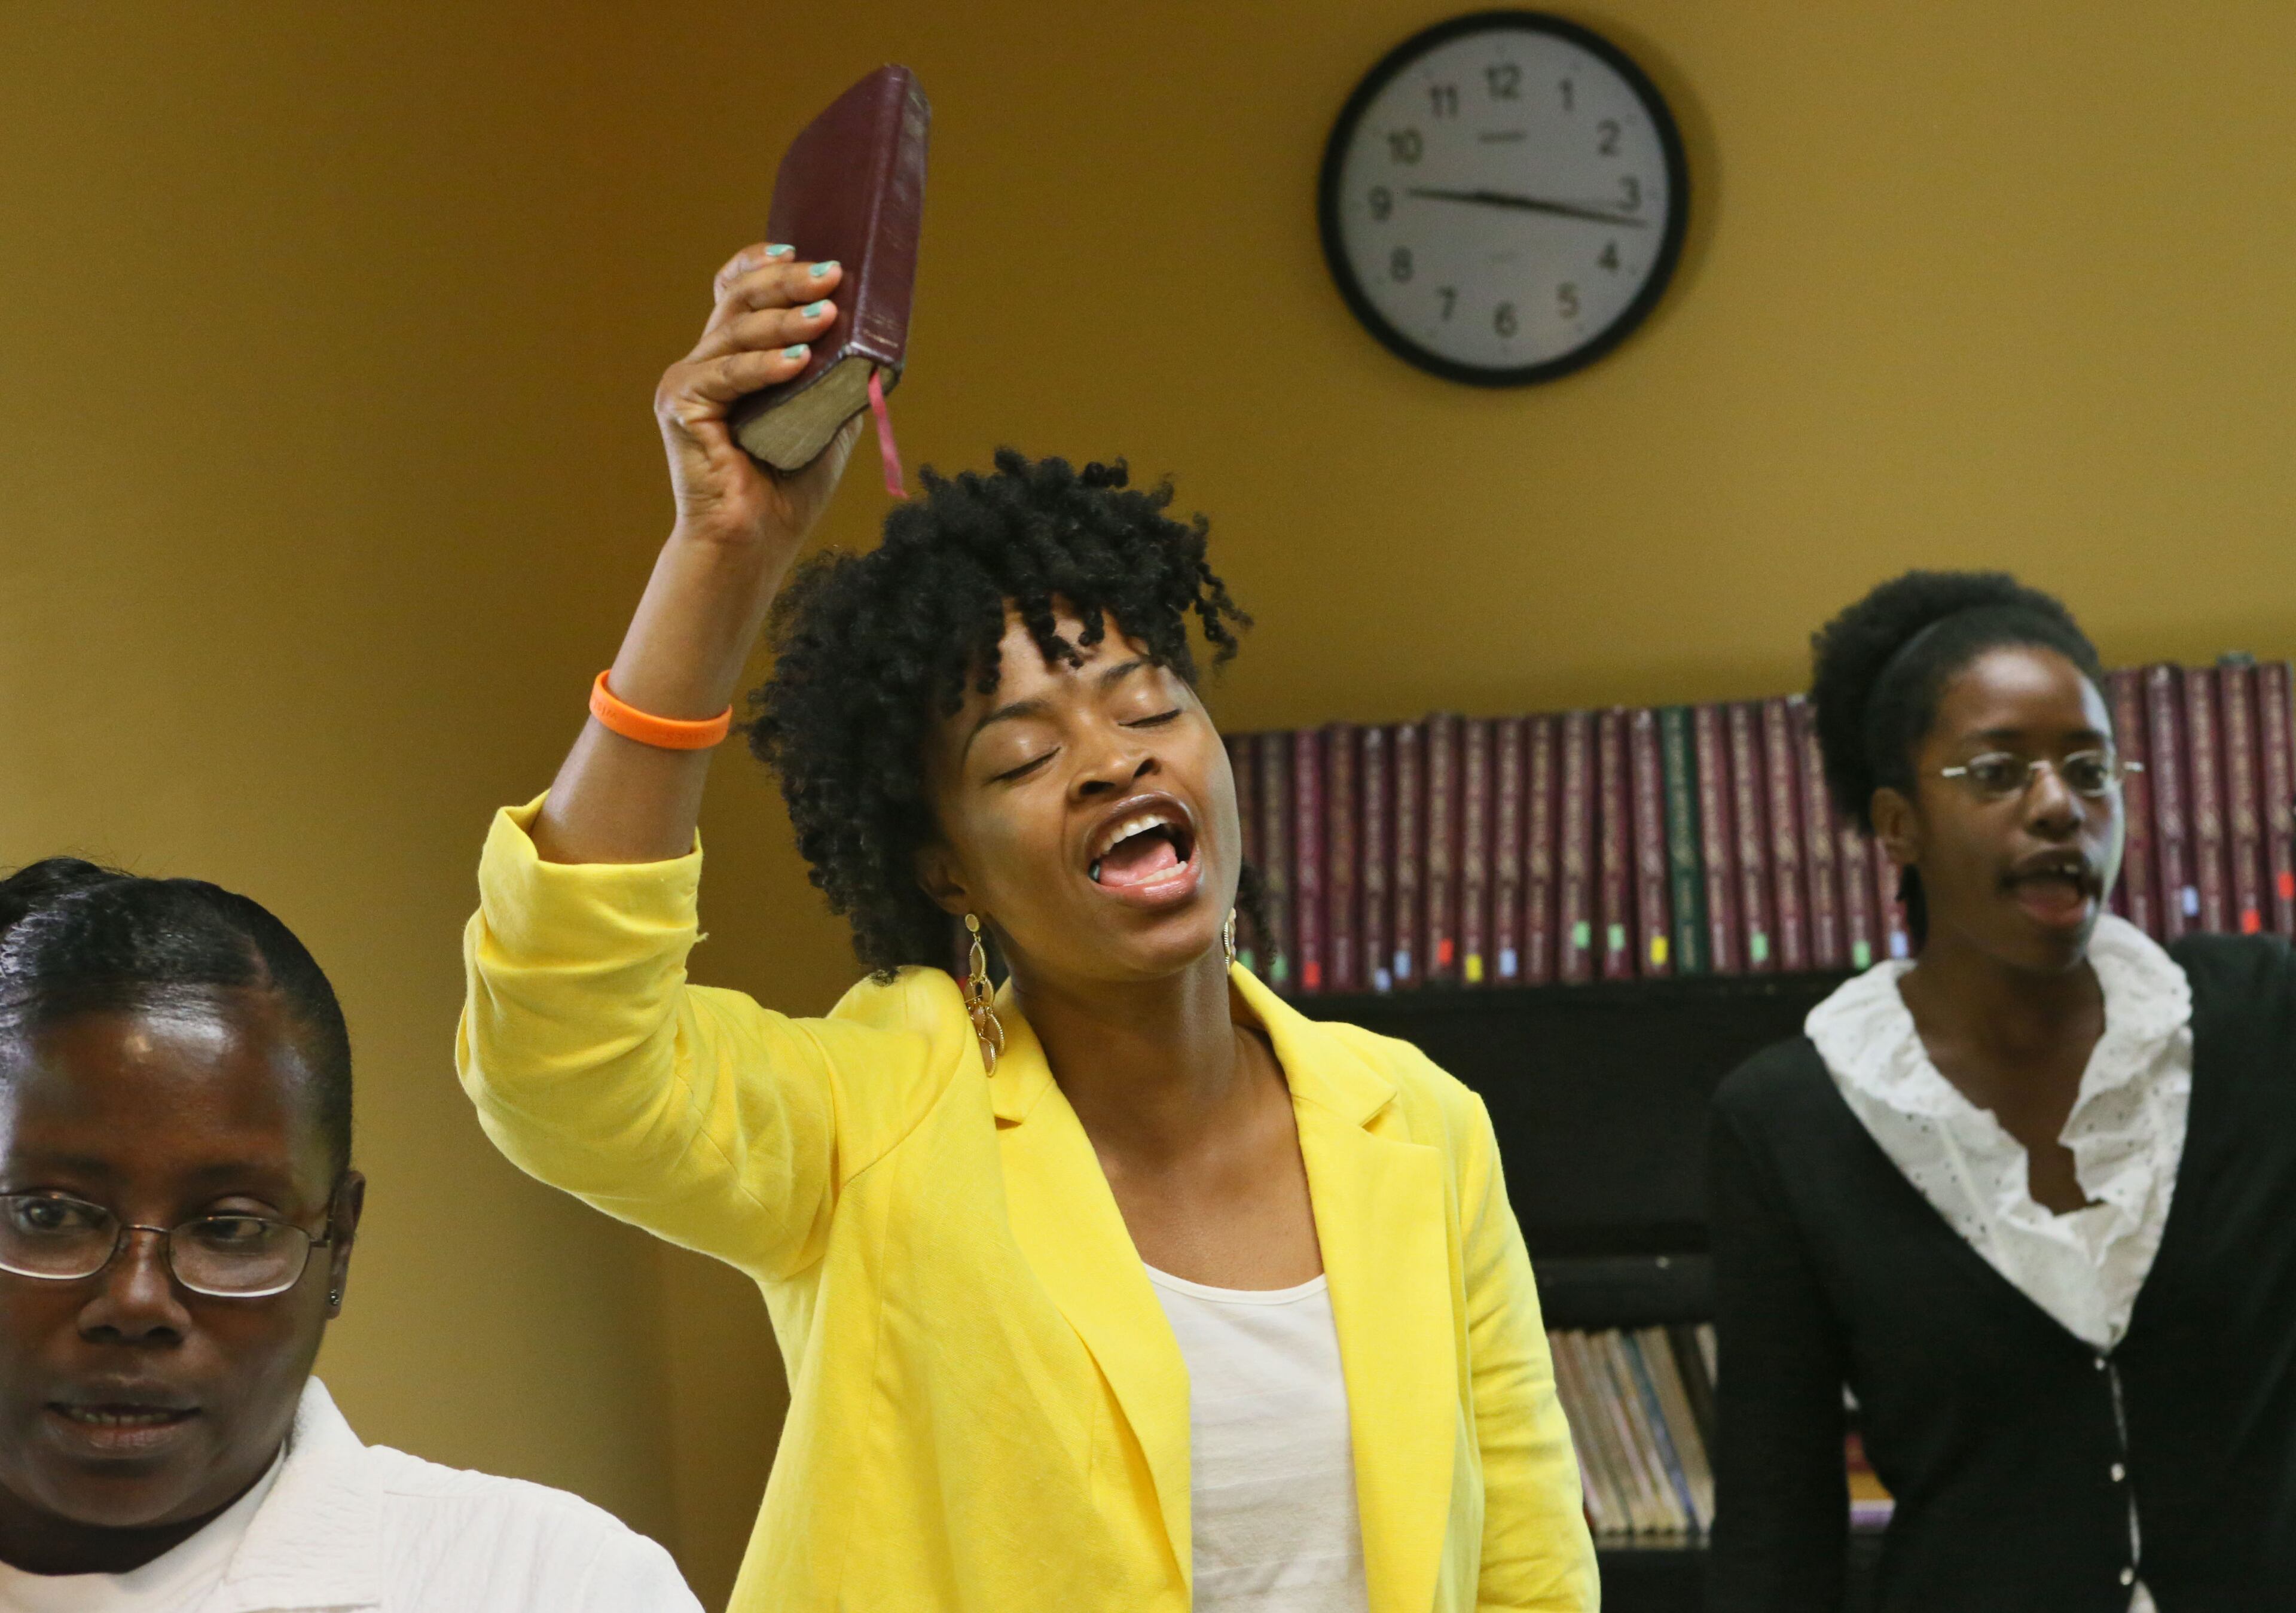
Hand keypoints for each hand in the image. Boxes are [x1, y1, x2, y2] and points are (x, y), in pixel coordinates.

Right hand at [653, 243, 863, 555]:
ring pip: (736, 329)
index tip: (800, 249)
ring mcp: (688, 381)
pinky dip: (764, 365)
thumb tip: (877, 342)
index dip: (761, 263)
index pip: (736, 292)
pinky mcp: (679, 405)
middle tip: (834, 275)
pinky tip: (798, 360)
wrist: (754, 542)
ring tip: (828, 314)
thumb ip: (838, 379)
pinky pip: (726, 374)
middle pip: (740, 299)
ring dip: (786, 318)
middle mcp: (706, 363)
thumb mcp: (826, 420)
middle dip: (788, 281)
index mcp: (734, 360)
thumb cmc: (787, 487)